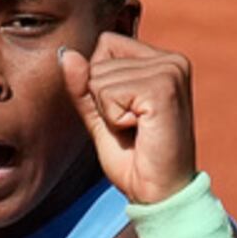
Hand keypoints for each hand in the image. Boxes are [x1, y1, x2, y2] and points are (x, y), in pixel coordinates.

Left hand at [58, 33, 198, 204]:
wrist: (157, 193)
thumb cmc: (133, 159)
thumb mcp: (100, 117)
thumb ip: (83, 86)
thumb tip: (65, 53)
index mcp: (162, 61)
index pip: (106, 44)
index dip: (99, 84)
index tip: (125, 114)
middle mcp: (172, 60)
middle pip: (99, 61)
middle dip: (103, 101)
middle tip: (131, 127)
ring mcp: (171, 71)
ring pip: (100, 78)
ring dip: (108, 112)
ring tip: (136, 130)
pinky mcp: (163, 88)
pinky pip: (109, 92)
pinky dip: (114, 119)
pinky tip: (139, 131)